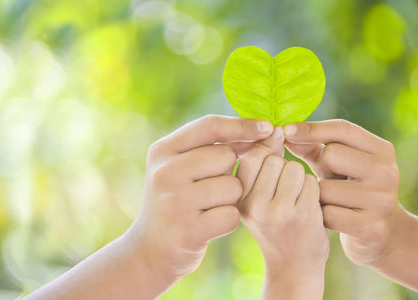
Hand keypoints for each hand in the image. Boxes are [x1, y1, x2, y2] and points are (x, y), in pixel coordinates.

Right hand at [130, 115, 273, 282]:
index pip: (210, 126)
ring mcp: (175, 202)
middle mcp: (165, 173)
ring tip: (208, 207)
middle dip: (230, 171)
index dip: (242, 125)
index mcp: (162, 151)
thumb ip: (214, 147)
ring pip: (233, 186)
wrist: (151, 249)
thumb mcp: (181, 167)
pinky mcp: (188, 230)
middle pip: (226, 156)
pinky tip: (209, 225)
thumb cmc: (178, 199)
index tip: (267, 127)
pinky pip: (232, 215)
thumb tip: (265, 131)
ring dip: (231, 198)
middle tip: (211, 187)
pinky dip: (228, 220)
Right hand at [237, 127, 328, 299]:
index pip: (252, 157)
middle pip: (274, 159)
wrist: (293, 266)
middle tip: (283, 191)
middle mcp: (253, 206)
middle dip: (283, 168)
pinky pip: (310, 181)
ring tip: (295, 200)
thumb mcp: (256, 200)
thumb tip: (277, 129)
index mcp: (238, 200)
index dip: (266, 153)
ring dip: (300, 179)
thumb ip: (261, 166)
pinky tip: (308, 208)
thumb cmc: (275, 227)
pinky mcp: (302, 215)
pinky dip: (313, 190)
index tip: (274, 161)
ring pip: (293, 168)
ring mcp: (277, 212)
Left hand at [284, 119, 403, 265]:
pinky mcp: (372, 227)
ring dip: (318, 196)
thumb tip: (286, 132)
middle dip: (320, 168)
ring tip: (330, 202)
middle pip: (331, 155)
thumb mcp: (335, 165)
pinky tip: (330, 219)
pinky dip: (321, 217)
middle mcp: (387, 172)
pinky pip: (328, 214)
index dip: (311, 129)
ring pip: (326, 188)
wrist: (381, 235)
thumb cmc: (349, 190)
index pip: (343, 129)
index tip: (286, 130)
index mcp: (382, 150)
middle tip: (327, 181)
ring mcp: (381, 200)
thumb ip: (312, 146)